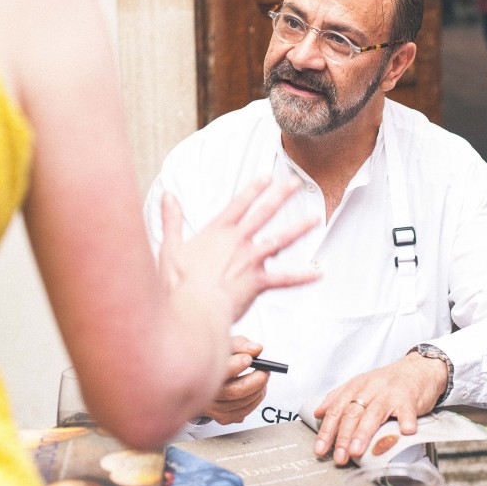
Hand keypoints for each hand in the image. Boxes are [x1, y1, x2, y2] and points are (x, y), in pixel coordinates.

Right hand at [158, 176, 319, 322]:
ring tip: (315, 218)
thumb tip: (167, 195)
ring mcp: (250, 260)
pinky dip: (303, 277)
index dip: (253, 189)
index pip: (239, 204)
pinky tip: (318, 273)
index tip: (267, 176)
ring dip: (299, 228)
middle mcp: (238, 241)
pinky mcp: (258, 282)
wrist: (192, 308)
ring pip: (280, 240)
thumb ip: (171, 219)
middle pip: (264, 212)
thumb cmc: (179, 283)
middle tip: (295, 181)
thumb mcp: (170, 246)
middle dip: (280, 195)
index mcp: (217, 231)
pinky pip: (285, 279)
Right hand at [198, 336, 270, 424]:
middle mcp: (206, 391)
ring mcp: (212, 407)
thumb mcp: (227, 344)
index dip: (237, 365)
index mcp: (204, 371)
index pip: (220, 371)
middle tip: (265, 371)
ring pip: (240, 404)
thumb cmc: (219, 358)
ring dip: (258, 391)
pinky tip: (256, 392)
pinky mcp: (220, 417)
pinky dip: (254, 402)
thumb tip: (257, 350)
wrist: (206, 374)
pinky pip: (241, 414)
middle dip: (256, 381)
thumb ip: (242, 344)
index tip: (249, 359)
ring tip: (263, 379)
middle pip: (234, 392)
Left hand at [311, 352, 447, 465]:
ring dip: (363, 432)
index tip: (320, 449)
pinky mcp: (409, 399)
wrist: (418, 369)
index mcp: (357, 386)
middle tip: (338, 457)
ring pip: (374, 413)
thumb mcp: (361, 385)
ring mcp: (390, 393)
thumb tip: (318, 413)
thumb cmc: (388, 382)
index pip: (337, 408)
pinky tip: (404, 432)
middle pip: (353, 412)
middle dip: (342, 436)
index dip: (327, 429)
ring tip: (356, 451)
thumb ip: (339, 398)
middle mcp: (371, 388)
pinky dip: (406, 421)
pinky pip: (407, 411)